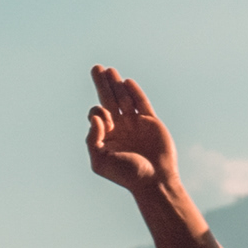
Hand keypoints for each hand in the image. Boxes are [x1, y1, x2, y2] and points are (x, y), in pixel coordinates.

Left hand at [85, 64, 180, 195]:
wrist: (155, 180)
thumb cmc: (127, 174)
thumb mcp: (100, 161)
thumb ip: (92, 140)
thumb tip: (97, 118)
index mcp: (106, 137)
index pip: (97, 115)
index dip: (98, 112)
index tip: (106, 122)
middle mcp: (120, 128)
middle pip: (107, 100)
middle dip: (101, 84)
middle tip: (96, 68)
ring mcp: (135, 124)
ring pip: (124, 98)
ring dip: (116, 84)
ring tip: (109, 70)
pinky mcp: (150, 122)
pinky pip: (142, 103)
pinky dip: (135, 92)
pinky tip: (126, 82)